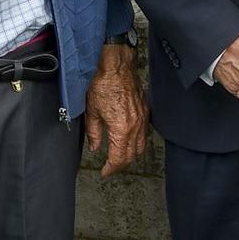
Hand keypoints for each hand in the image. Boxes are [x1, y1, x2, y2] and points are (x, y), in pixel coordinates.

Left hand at [84, 44, 147, 177]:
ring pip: (141, 146)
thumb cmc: (103, 84)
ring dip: (130, 155)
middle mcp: (135, 126)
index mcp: (121, 129)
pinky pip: (145, 134)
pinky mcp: (146, 111)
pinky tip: (129, 140)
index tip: (104, 172)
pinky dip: (137, 142)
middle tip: (110, 167)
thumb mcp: (92, 112)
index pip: (118, 158)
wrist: (117, 66)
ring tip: (119, 157)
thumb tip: (95, 147)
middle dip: (120, 165)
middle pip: (131, 155)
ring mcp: (143, 119)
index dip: (111, 169)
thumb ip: (94, 133)